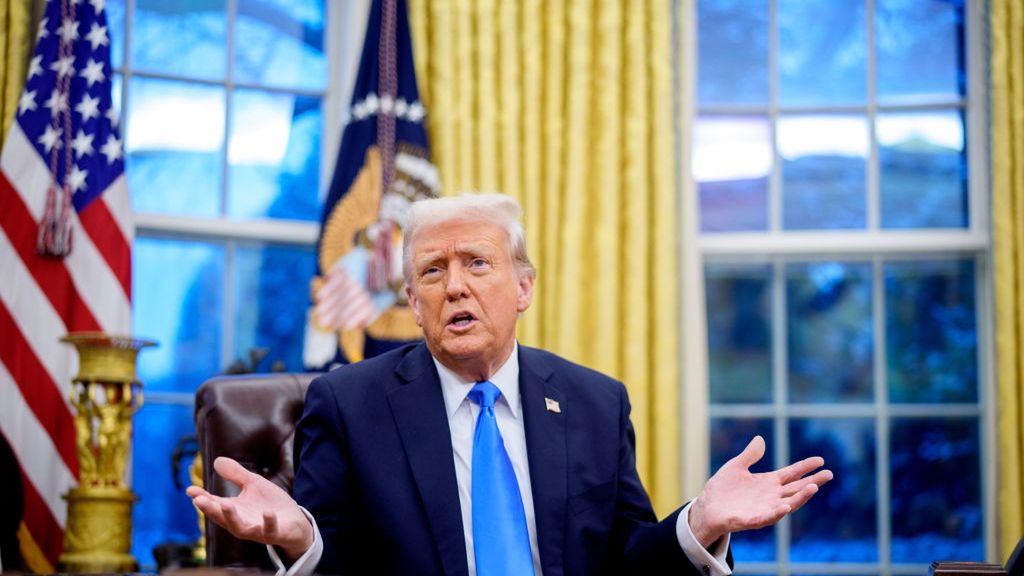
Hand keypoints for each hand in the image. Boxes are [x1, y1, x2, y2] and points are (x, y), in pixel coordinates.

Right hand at [186, 456, 313, 559]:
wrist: (295, 523)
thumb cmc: (270, 504)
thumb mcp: (253, 485)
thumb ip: (236, 475)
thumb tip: (217, 460)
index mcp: (235, 511)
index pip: (214, 505)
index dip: (202, 498)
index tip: (190, 490)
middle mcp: (242, 523)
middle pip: (222, 518)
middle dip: (211, 510)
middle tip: (199, 500)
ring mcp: (257, 530)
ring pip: (241, 529)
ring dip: (232, 518)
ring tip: (226, 505)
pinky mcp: (275, 533)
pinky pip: (270, 530)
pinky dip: (268, 522)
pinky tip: (267, 512)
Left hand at [688, 435, 832, 547]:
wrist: (707, 507)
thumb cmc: (722, 489)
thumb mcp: (736, 467)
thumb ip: (750, 455)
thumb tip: (760, 439)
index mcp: (768, 482)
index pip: (791, 473)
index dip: (805, 467)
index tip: (820, 460)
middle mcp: (771, 496)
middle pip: (796, 488)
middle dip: (813, 482)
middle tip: (828, 474)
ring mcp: (764, 509)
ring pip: (788, 503)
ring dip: (801, 497)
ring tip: (813, 487)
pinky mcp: (753, 520)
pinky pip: (768, 517)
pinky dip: (777, 513)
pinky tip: (786, 507)